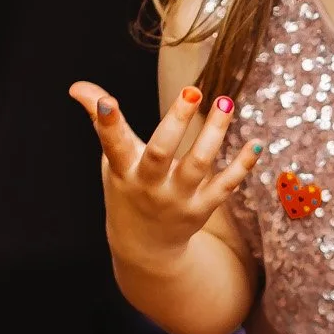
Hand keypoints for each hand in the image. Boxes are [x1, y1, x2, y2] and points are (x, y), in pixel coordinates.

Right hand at [70, 80, 261, 270]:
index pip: (113, 145)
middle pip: (160, 153)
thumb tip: (77, 87)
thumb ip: (102, 121)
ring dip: (214, 133)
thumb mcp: (112, 159)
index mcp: (124, 170)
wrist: (144, 246)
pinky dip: (242, 165)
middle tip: (192, 90)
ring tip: (226, 102)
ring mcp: (177, 198)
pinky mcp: (202, 207)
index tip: (108, 102)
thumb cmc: (128, 189)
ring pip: (198, 164)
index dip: (108, 124)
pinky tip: (255, 143)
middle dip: (175, 122)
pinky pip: (225, 185)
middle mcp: (149, 185)